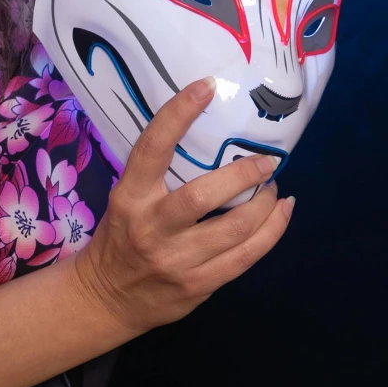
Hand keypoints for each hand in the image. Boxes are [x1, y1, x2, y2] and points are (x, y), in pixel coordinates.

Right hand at [75, 79, 293, 339]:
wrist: (106, 299)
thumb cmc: (121, 238)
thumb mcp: (125, 201)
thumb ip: (159, 177)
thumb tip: (212, 137)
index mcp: (129, 198)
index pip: (152, 149)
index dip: (178, 114)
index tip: (206, 87)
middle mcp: (151, 228)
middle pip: (203, 196)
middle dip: (243, 175)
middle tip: (266, 162)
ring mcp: (177, 260)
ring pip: (235, 228)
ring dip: (266, 204)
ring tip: (274, 189)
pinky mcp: (199, 285)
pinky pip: (246, 256)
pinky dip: (272, 231)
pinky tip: (281, 214)